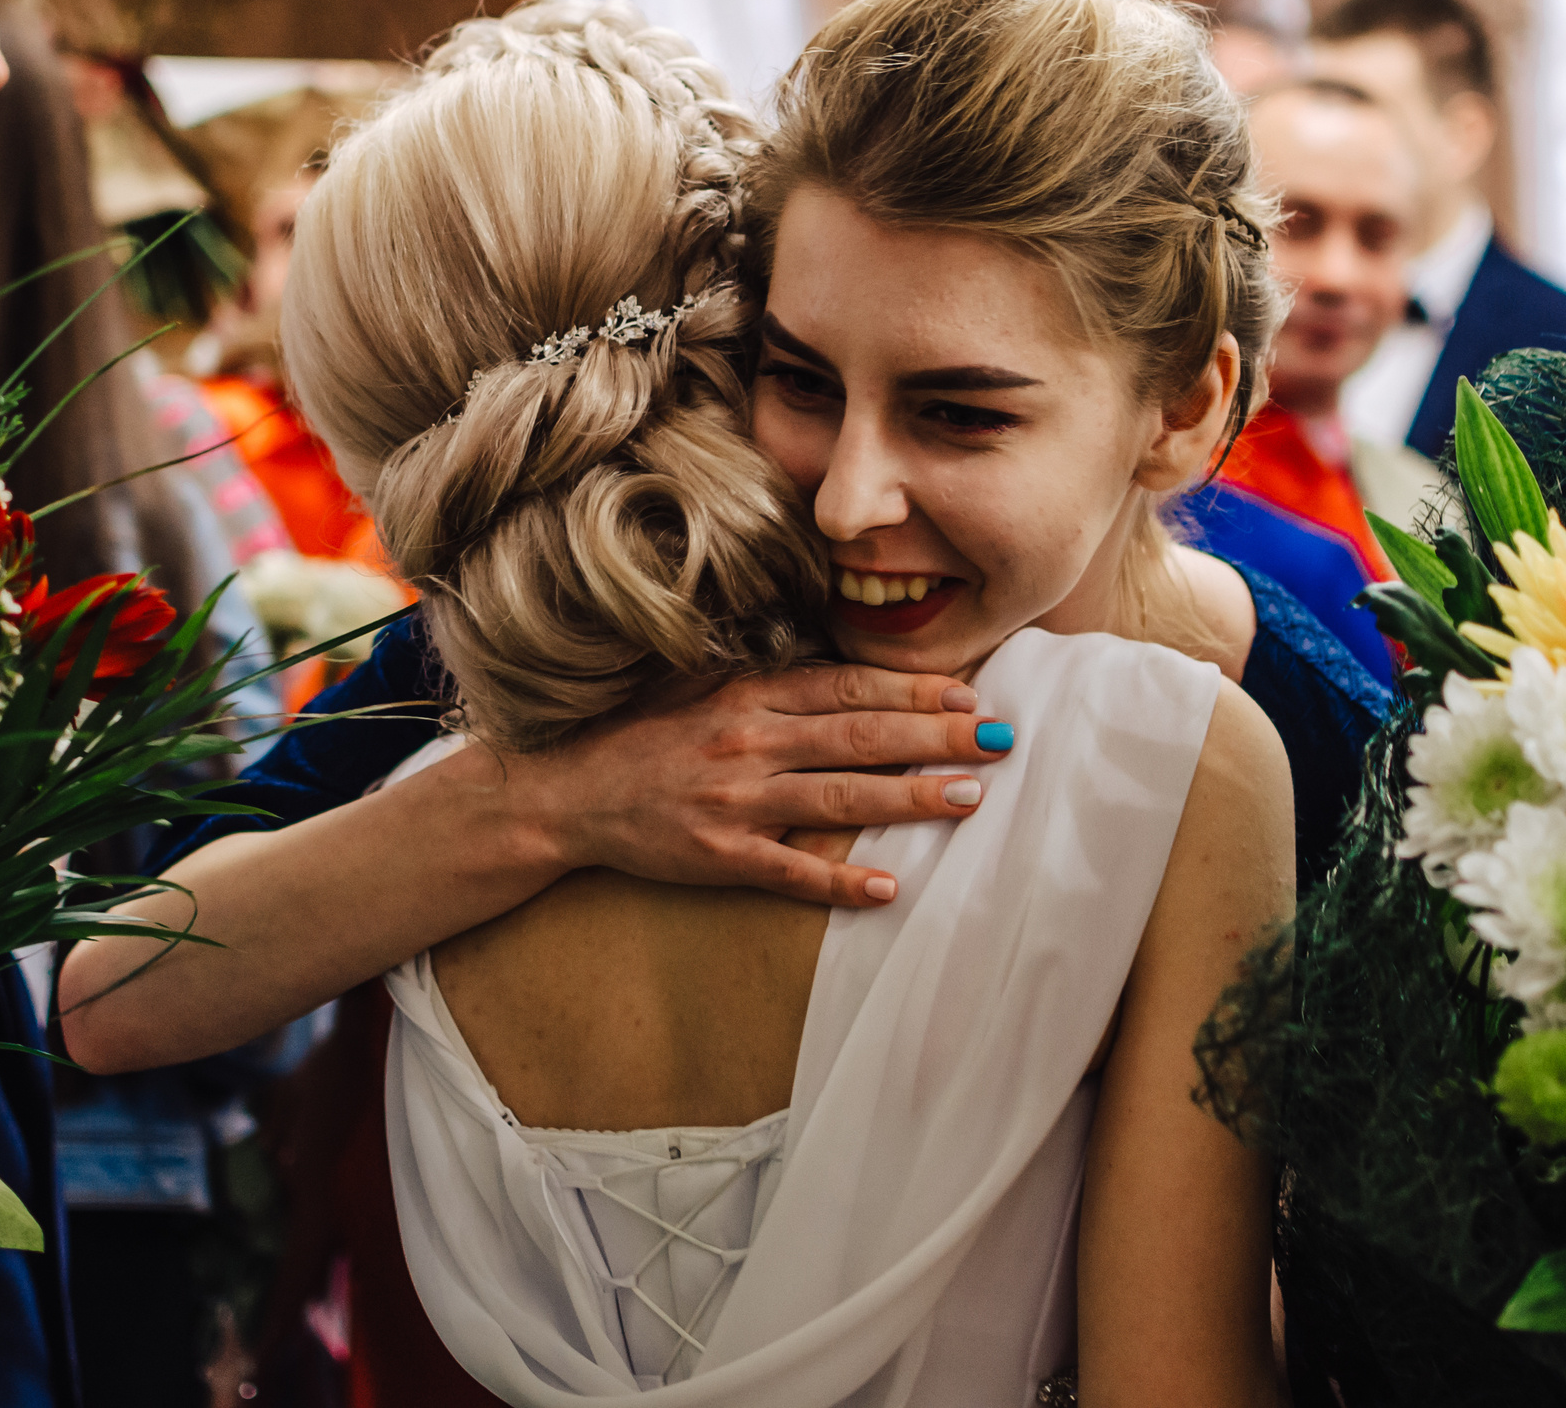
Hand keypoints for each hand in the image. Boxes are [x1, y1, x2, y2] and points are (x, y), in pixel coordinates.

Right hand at [501, 663, 1014, 906]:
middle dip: (936, 736)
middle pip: (858, 736)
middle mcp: (747, 742)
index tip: (969, 693)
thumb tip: (844, 677)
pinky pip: (789, 871)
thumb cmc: (638, 736)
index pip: (845, 687)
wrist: (565, 795)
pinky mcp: (719, 856)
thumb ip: (767, 681)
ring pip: (837, 797)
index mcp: (746, 695)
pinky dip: (838, 880)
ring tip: (969, 798)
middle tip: (1000, 738)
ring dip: (908, 798)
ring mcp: (735, 802)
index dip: (912, 690)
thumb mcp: (698, 687)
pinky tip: (887, 887)